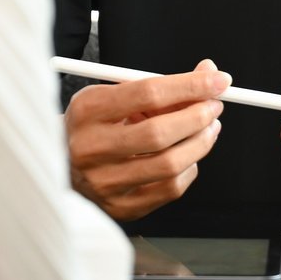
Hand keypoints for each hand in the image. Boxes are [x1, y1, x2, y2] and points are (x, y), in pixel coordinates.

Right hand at [64, 58, 230, 220]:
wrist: (62, 162)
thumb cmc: (97, 124)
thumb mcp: (116, 95)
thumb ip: (161, 86)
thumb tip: (209, 73)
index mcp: (88, 110)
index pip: (148, 93)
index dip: (190, 85)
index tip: (218, 80)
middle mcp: (91, 148)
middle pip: (159, 133)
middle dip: (198, 116)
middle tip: (215, 106)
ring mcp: (104, 182)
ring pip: (169, 165)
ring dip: (201, 143)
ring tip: (209, 127)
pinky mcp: (120, 206)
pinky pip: (170, 189)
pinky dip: (189, 168)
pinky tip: (188, 155)